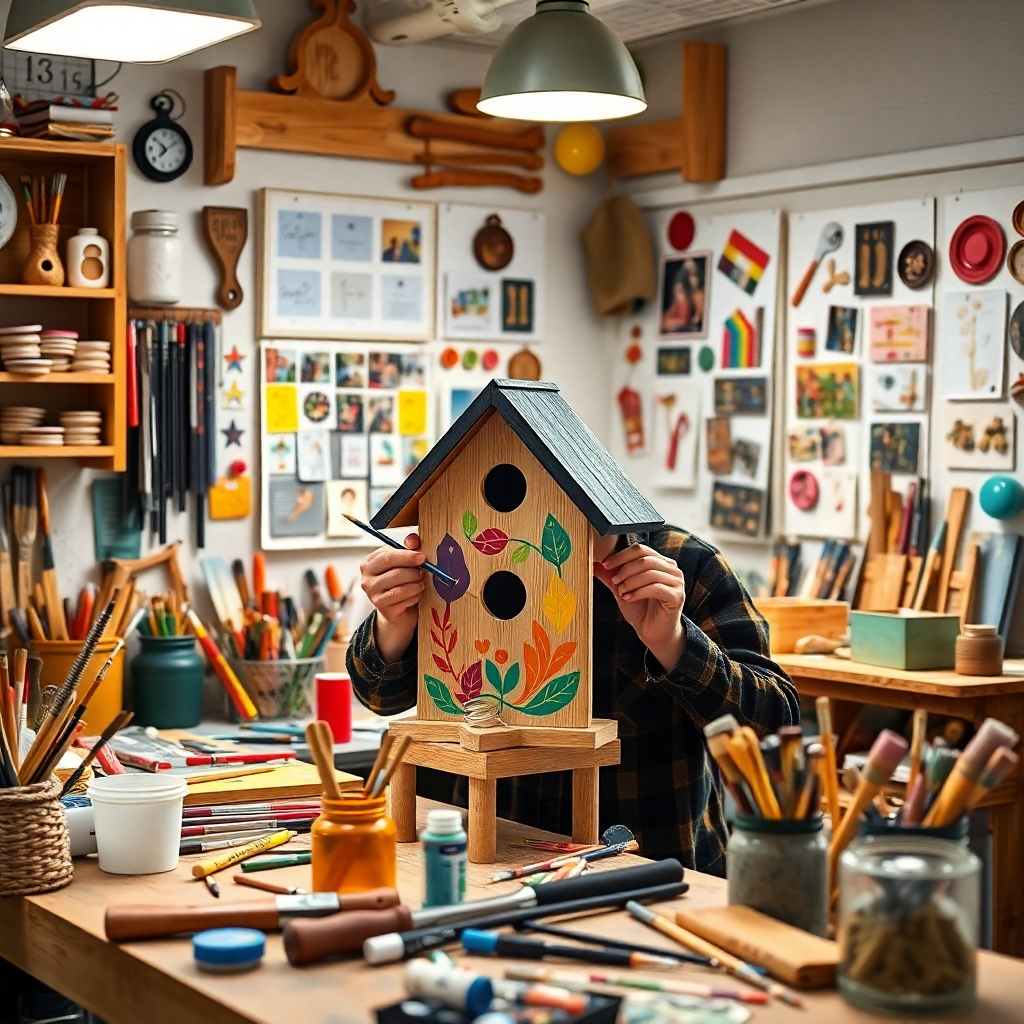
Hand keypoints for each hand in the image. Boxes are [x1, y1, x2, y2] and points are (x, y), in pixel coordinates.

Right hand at [359, 534, 424, 662]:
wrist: (399, 610)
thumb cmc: (402, 582)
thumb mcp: (405, 563)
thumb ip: (408, 548)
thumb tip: (413, 539)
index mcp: (370, 563)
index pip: (387, 555)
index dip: (407, 555)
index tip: (422, 557)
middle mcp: (367, 579)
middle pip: (394, 571)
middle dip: (413, 571)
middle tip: (424, 572)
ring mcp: (373, 595)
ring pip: (400, 586)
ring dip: (416, 583)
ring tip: (422, 583)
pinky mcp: (383, 608)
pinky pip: (403, 598)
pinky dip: (414, 595)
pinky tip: (417, 594)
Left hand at [594, 543, 685, 672]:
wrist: (651, 631)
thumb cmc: (640, 609)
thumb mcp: (622, 589)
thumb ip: (610, 576)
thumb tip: (594, 563)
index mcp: (659, 562)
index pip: (640, 549)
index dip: (621, 556)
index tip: (606, 565)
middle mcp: (671, 569)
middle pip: (644, 559)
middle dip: (625, 570)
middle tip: (614, 581)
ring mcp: (676, 582)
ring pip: (650, 573)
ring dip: (631, 582)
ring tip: (621, 592)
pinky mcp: (677, 596)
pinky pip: (656, 588)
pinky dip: (638, 592)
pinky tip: (629, 598)